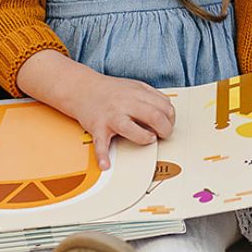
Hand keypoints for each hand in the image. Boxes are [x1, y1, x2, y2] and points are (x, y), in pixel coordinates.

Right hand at [15, 50, 174, 169]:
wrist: (81, 87)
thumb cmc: (109, 91)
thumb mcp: (133, 87)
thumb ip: (150, 98)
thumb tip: (167, 112)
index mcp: (137, 93)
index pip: (164, 106)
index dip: (170, 118)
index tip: (167, 124)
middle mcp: (125, 103)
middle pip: (154, 116)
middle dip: (165, 129)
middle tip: (161, 135)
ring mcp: (111, 115)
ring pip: (132, 129)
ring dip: (145, 138)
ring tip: (147, 140)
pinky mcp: (98, 126)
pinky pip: (101, 143)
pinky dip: (102, 156)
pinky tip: (106, 164)